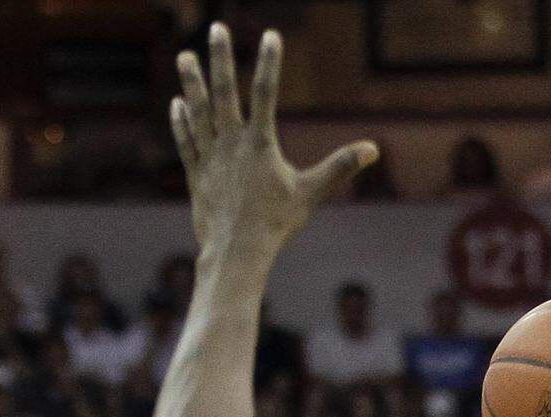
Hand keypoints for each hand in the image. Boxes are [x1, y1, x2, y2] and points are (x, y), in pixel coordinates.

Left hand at [171, 24, 376, 273]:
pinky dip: (181, 122)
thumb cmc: (276, 225)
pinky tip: (177, 104)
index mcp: (259, 145)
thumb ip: (340, 167)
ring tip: (184, 56)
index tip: (271, 36)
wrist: (236, 253)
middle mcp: (231, 144)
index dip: (270, 63)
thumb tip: (372, 149)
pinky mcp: (196, 174)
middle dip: (221, 58)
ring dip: (191, 82)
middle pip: (224, 92)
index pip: (266, 94)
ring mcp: (210, 158)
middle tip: (217, 29)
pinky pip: (186, 141)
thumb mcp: (311, 194)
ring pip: (198, 112)